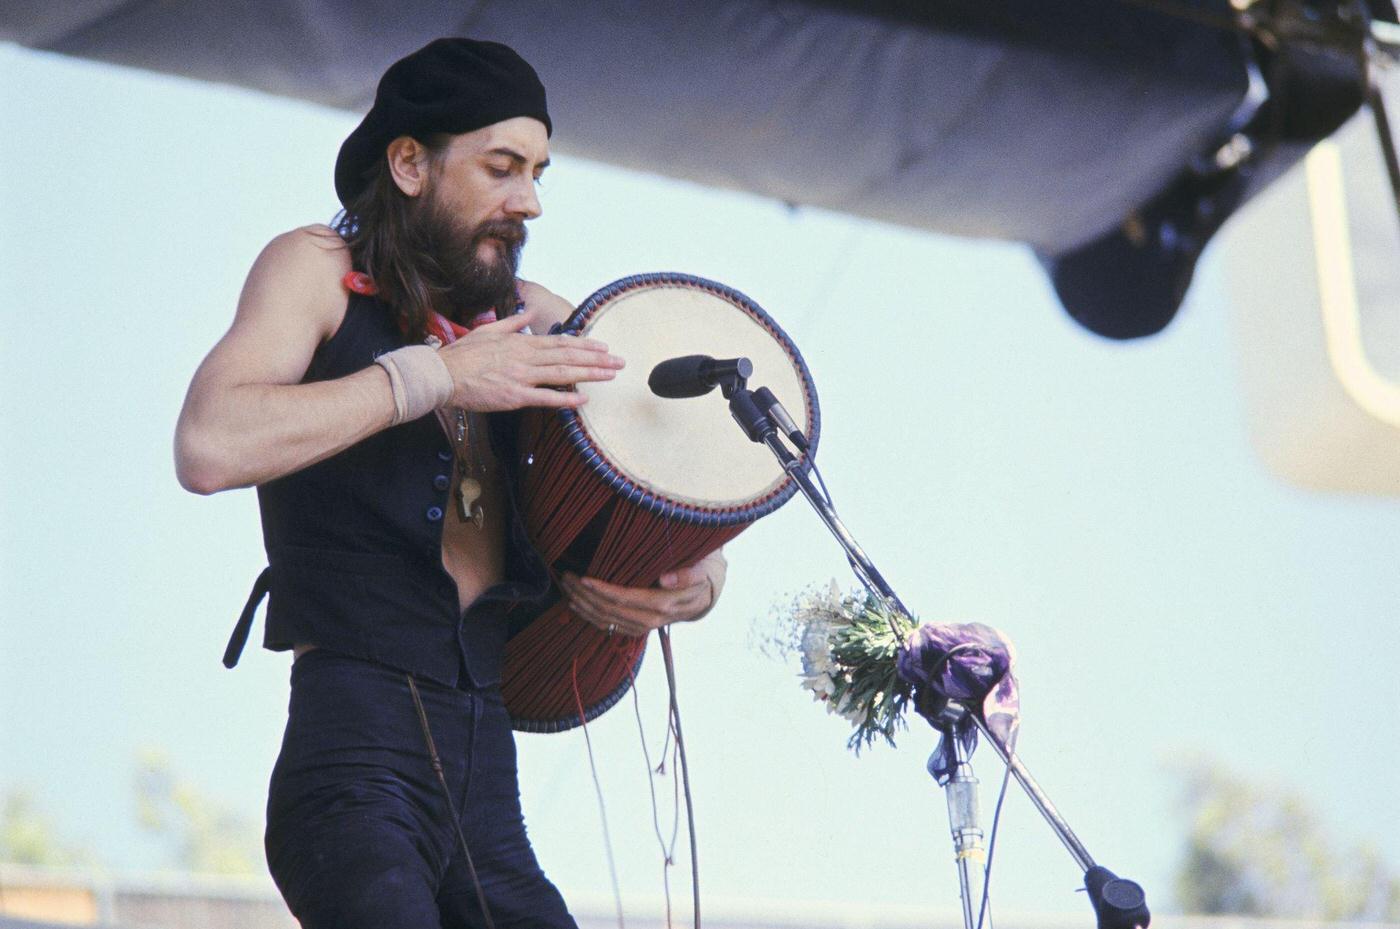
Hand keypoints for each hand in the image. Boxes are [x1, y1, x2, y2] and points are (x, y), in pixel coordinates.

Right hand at [438, 313, 623, 411]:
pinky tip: (583, 400)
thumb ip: (513, 322)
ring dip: (589, 374)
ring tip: (610, 375)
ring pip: (562, 373)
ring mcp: (521, 377)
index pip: (559, 342)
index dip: (584, 345)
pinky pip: (545, 398)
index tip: (603, 347)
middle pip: (568, 356)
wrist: (443, 374)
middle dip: (596, 359)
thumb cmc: (463, 355)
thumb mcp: (489, 330)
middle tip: (619, 362)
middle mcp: (525, 357)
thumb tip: (528, 311)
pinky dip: (566, 399)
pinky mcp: (514, 396)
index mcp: (520, 342)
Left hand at [560, 549, 726, 637]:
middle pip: (611, 611)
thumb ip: (686, 574)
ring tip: (566, 588)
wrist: (704, 595)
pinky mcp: (636, 627)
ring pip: (606, 621)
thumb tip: (665, 578)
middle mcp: (651, 620)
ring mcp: (642, 626)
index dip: (604, 590)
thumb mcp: (701, 571)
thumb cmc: (700, 575)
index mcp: (664, 604)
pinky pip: (609, 626)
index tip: (585, 578)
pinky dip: (589, 616)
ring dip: (583, 606)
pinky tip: (575, 604)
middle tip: (568, 577)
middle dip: (587, 595)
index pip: (627, 599)